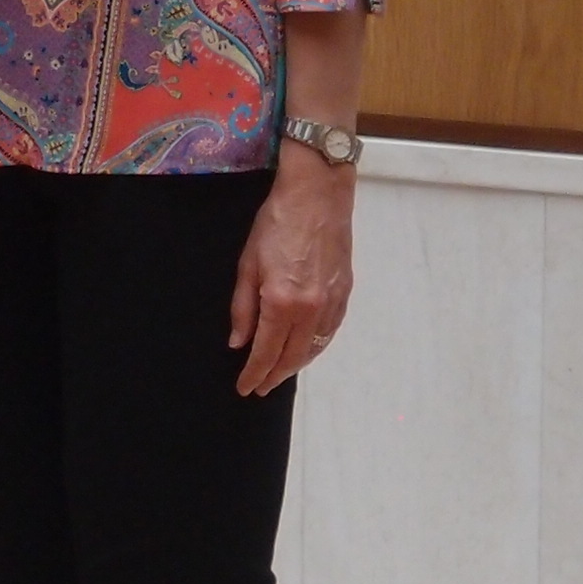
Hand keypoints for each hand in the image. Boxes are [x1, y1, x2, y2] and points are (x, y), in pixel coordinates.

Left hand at [227, 145, 354, 398]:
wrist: (318, 195)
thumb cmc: (276, 223)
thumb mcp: (247, 264)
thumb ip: (243, 308)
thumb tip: (238, 343)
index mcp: (282, 301)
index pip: (265, 351)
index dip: (254, 373)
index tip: (244, 388)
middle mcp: (310, 308)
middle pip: (291, 356)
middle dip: (273, 376)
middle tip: (259, 388)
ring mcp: (331, 301)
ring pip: (313, 348)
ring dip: (295, 365)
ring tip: (278, 374)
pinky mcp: (344, 292)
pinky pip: (329, 331)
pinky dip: (316, 346)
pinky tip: (305, 350)